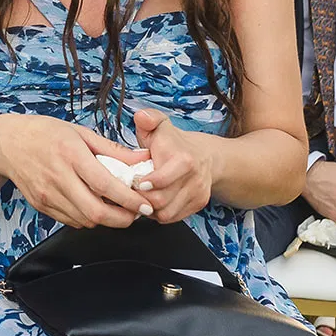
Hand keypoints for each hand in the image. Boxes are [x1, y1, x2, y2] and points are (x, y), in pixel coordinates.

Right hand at [0, 113, 152, 228]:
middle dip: (122, 219)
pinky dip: (88, 218)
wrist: (6, 144)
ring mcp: (47, 194)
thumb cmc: (45, 133)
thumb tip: (143, 159)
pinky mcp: (41, 206)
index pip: (105, 185)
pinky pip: (71, 221)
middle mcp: (58, 177)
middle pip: (96, 212)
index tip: (146, 205)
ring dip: (106, 219)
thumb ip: (113, 149)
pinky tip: (93, 206)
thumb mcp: (80, 132)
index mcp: (71, 154)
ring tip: (117, 209)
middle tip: (136, 214)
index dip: (130, 200)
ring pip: (85, 220)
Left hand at [133, 108, 220, 222]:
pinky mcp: (198, 205)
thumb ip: (149, 119)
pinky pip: (173, 218)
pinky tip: (151, 202)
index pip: (160, 181)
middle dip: (141, 198)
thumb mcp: (160, 125)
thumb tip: (141, 116)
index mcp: (184, 159)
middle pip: (160, 201)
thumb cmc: (174, 142)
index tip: (133, 181)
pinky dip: (159, 214)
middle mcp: (194, 178)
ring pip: (166, 214)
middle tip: (130, 191)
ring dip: (149, 209)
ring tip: (140, 197)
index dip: (142, 185)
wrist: (205, 156)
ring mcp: (198, 194)